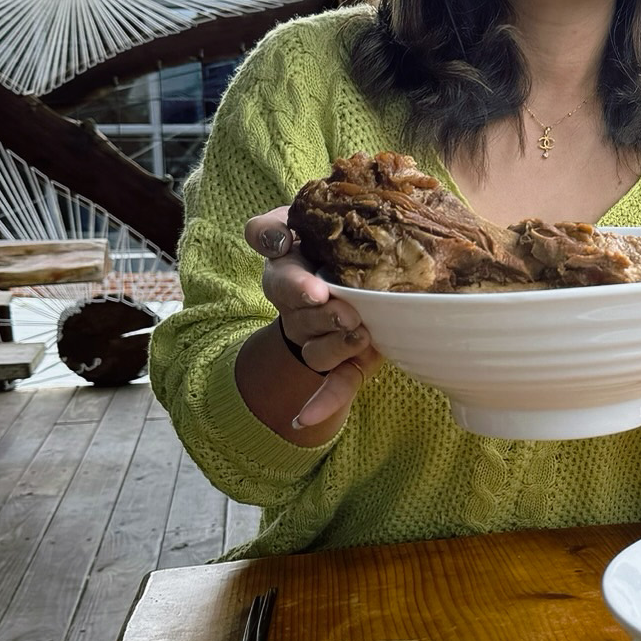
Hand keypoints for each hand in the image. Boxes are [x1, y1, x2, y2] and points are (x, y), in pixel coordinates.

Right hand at [244, 207, 376, 430]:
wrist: (364, 272)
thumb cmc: (330, 241)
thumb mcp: (302, 219)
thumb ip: (277, 225)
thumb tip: (279, 241)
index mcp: (288, 273)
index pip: (280, 277)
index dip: (294, 284)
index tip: (313, 288)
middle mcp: (298, 308)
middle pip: (300, 316)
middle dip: (321, 314)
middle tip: (345, 310)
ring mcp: (320, 337)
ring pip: (318, 347)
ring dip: (335, 344)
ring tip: (359, 334)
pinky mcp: (346, 360)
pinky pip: (333, 384)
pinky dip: (321, 401)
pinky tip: (303, 420)